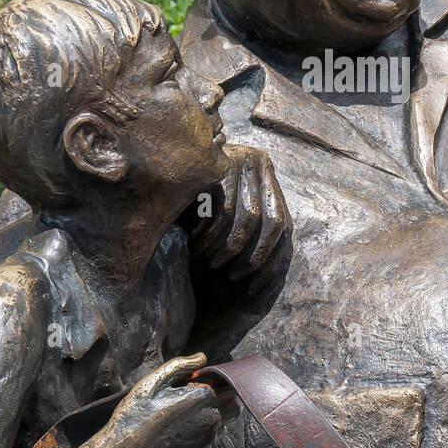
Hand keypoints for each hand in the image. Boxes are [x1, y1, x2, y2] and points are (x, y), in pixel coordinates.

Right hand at [104, 353, 221, 447]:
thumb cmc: (137, 414)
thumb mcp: (154, 381)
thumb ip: (182, 365)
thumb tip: (203, 357)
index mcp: (202, 395)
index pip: (224, 380)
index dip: (211, 378)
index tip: (192, 382)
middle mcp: (211, 416)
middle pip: (230, 400)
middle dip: (218, 396)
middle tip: (189, 399)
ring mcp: (208, 436)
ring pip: (224, 418)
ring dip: (212, 413)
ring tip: (183, 415)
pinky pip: (212, 435)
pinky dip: (204, 430)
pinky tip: (181, 430)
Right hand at [189, 144, 290, 282]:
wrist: (163, 166)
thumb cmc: (198, 200)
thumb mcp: (229, 213)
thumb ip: (252, 230)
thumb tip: (277, 271)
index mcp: (269, 178)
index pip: (284, 226)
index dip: (274, 260)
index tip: (256, 287)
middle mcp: (261, 165)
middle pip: (274, 222)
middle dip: (254, 256)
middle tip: (233, 277)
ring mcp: (243, 160)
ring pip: (250, 217)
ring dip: (228, 246)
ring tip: (210, 262)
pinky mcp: (222, 164)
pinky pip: (225, 209)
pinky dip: (211, 232)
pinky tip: (196, 245)